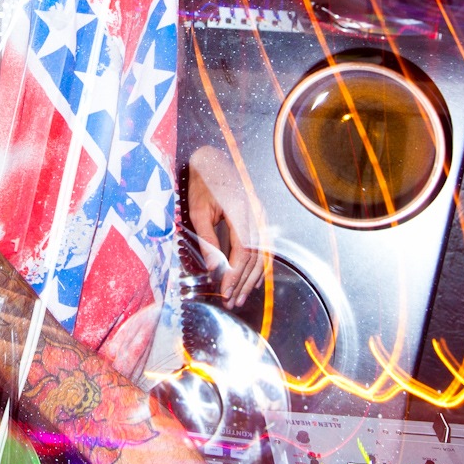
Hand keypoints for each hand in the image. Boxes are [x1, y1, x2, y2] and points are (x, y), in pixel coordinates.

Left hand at [187, 145, 265, 308]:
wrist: (213, 162)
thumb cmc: (203, 184)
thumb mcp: (198, 211)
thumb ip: (208, 239)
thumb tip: (214, 268)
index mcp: (241, 210)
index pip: (243, 250)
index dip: (235, 274)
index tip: (225, 290)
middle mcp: (256, 213)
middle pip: (255, 256)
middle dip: (243, 282)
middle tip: (231, 300)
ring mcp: (262, 215)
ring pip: (263, 254)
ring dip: (252, 278)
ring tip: (240, 296)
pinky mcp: (261, 218)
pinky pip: (265, 247)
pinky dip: (259, 266)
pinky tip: (252, 281)